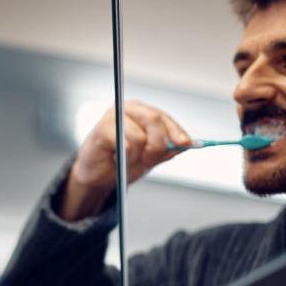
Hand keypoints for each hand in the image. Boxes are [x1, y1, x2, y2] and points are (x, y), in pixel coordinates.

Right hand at [59, 100, 189, 220]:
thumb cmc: (123, 162)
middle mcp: (128, 109)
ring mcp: (113, 116)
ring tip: (126, 159)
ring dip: (136, 156)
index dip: (176, 131)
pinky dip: (124, 157)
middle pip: (154, 119)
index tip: (185, 143)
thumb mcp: (150, 156)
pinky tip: (116, 158)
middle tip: (149, 160)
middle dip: (158, 145)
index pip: (164, 118)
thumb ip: (167, 148)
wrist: (99, 175)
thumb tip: (186, 144)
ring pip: (140, 137)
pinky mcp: (102, 128)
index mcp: (141, 112)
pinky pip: (125, 145)